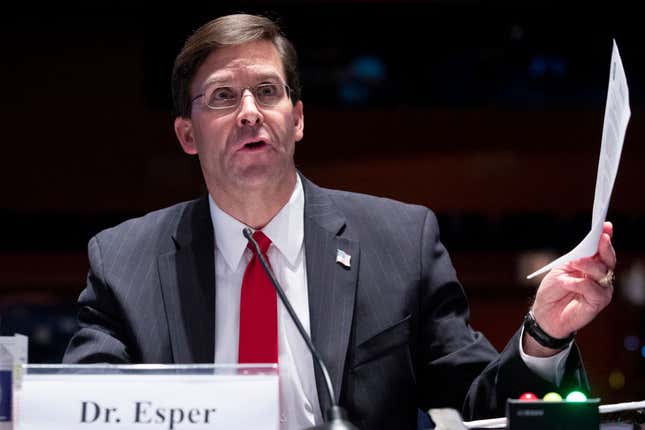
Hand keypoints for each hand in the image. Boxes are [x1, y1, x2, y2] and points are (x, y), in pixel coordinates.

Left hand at [528, 222, 615, 351]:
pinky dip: (580, 284)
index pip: (602, 250)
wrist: (545, 313)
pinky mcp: (598, 302)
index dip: (605, 237)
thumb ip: (576, 261)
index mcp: (590, 266)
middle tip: (599, 239)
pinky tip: (568, 283)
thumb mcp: (561, 270)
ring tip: (573, 264)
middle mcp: (599, 276)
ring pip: (602, 272)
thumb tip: (588, 253)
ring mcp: (601, 289)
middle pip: (608, 259)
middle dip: (604, 247)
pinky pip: (594, 289)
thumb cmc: (552, 290)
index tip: (605, 225)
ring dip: (587, 265)